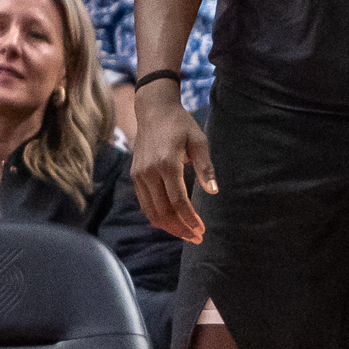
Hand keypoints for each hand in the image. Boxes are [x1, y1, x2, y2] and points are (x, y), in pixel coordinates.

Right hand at [129, 79, 213, 242]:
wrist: (154, 111)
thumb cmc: (181, 125)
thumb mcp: (199, 140)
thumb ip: (206, 166)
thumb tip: (214, 191)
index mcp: (167, 163)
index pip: (178, 201)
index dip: (190, 219)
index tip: (202, 230)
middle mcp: (149, 172)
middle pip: (163, 211)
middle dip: (180, 228)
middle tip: (196, 238)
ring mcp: (139, 175)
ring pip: (151, 211)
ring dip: (168, 227)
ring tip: (186, 234)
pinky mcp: (135, 175)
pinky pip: (144, 203)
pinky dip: (157, 216)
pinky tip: (171, 222)